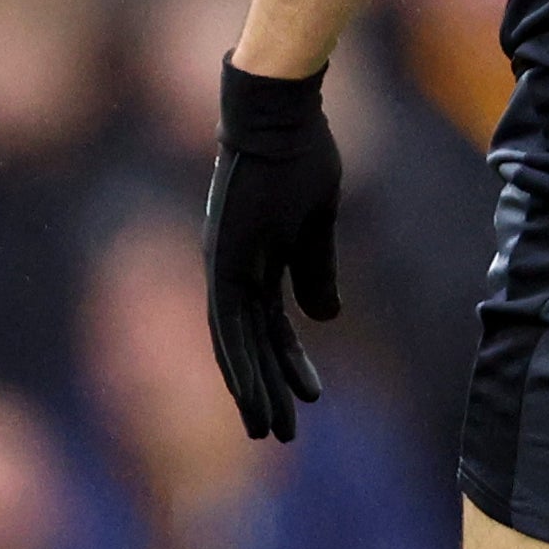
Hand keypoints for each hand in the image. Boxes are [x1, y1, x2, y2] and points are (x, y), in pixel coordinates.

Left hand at [203, 59, 344, 440]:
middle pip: (247, 344)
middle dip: (266, 391)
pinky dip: (240, 360)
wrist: (280, 112)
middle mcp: (229, 269)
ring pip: (234, 344)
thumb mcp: (317, 223)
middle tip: (278, 436)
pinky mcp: (222, 261)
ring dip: (252, 389)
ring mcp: (223, 266)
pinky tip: (251, 393)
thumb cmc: (301, 154)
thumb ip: (315, 270)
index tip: (305, 397)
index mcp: (252, 260)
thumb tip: (325, 319)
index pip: (266, 327)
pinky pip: (228, 323)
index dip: (284, 364)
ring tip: (269, 432)